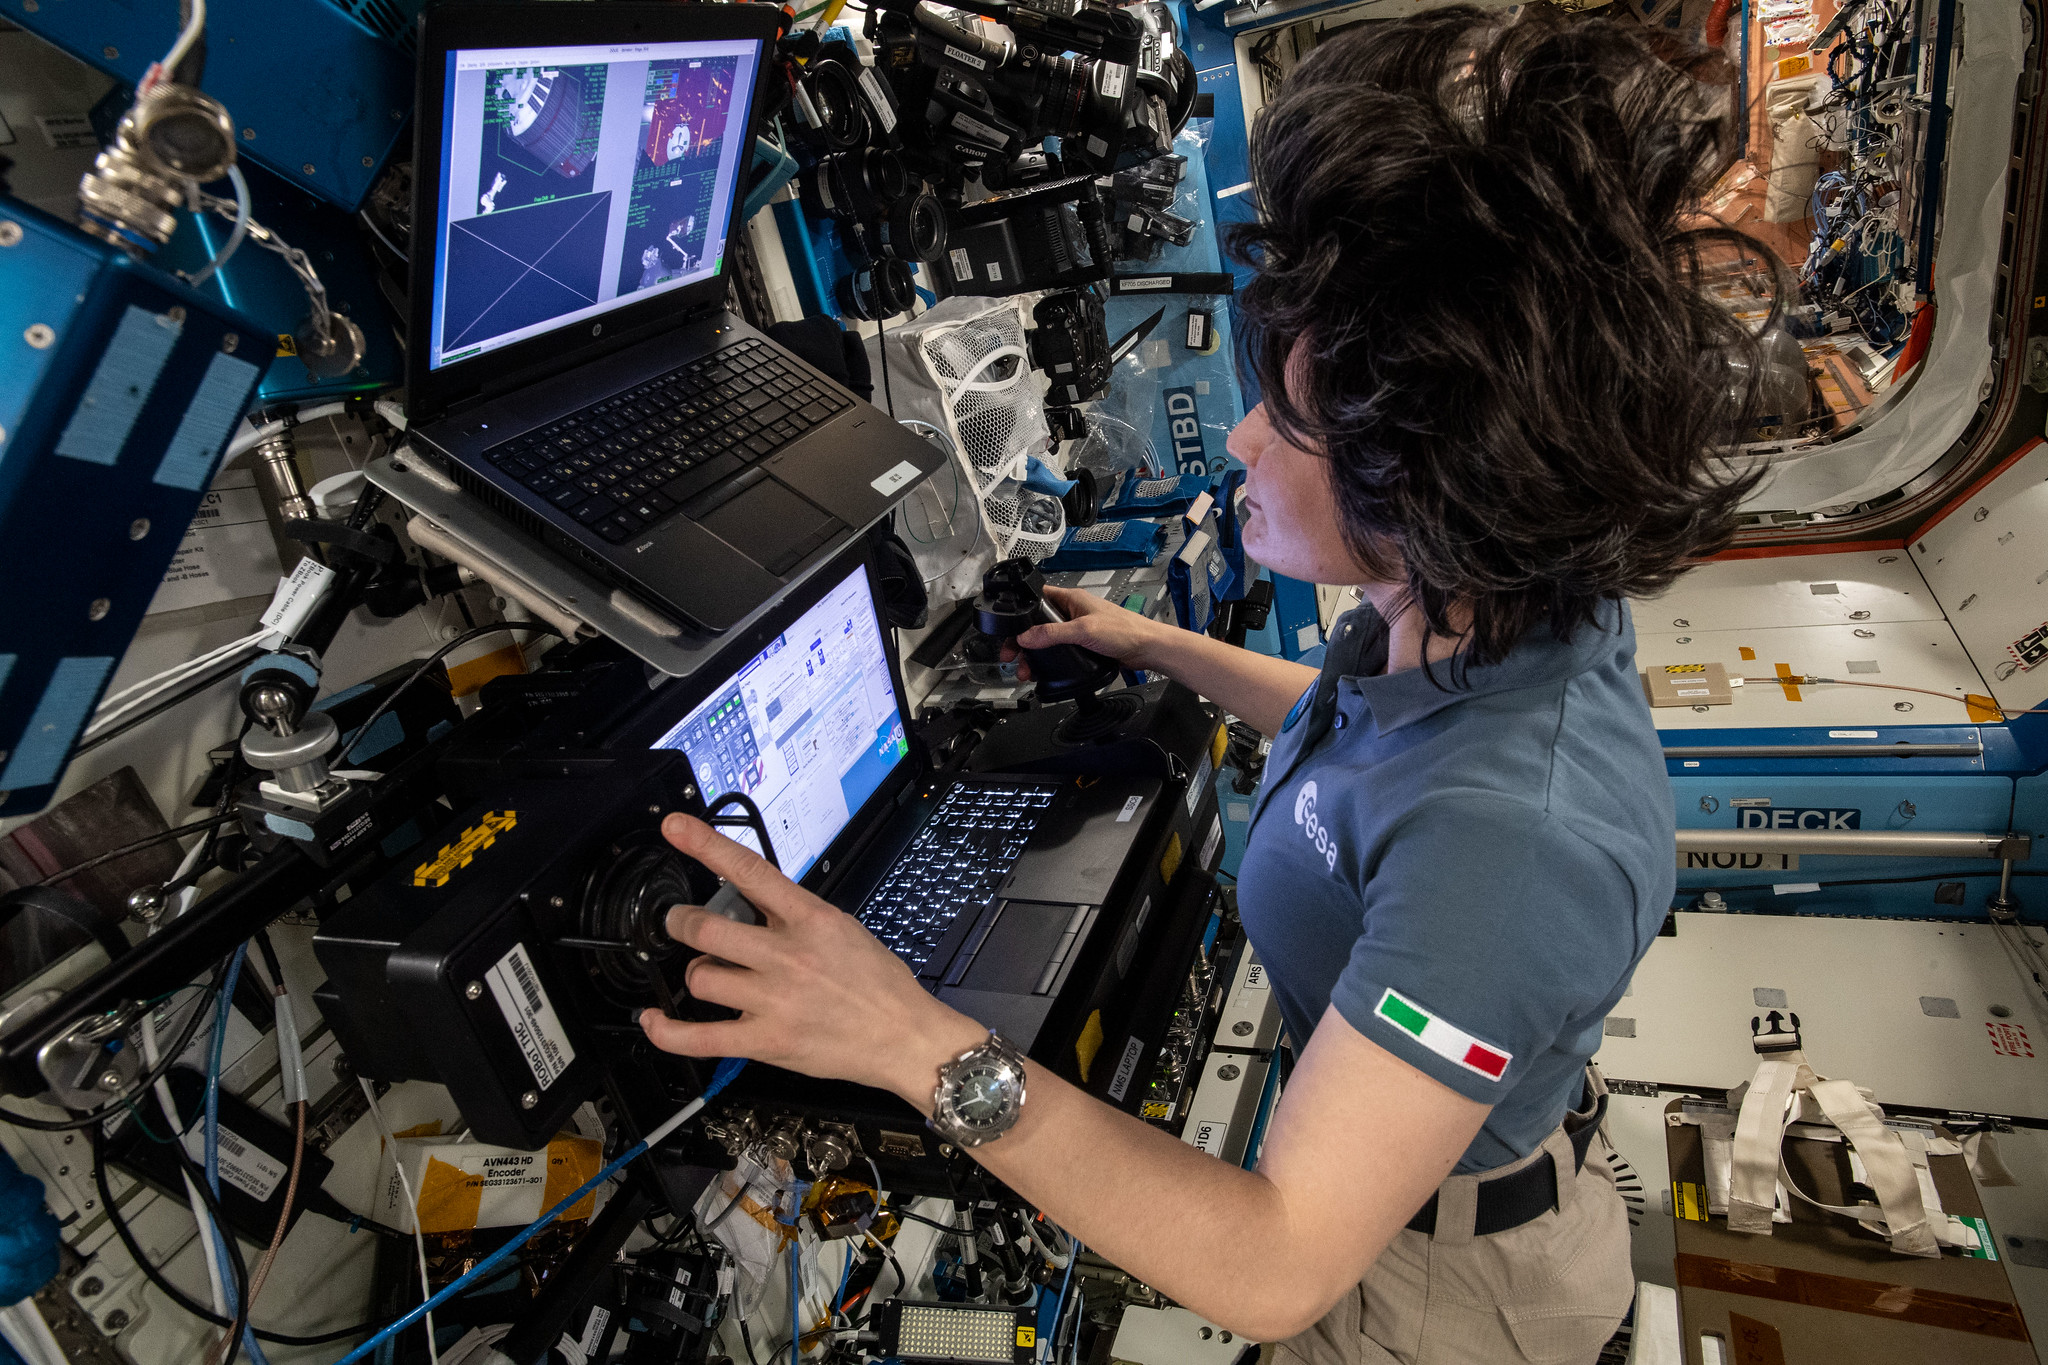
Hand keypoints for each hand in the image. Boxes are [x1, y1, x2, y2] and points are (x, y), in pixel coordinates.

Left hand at [637, 813, 984, 1104]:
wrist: (903, 1036)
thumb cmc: (878, 984)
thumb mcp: (842, 927)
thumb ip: (796, 914)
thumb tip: (752, 901)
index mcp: (810, 919)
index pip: (749, 871)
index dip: (706, 845)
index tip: (676, 827)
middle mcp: (787, 956)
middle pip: (707, 928)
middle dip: (682, 922)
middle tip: (680, 921)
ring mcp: (773, 1000)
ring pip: (701, 978)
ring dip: (696, 973)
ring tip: (708, 975)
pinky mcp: (765, 1041)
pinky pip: (700, 1038)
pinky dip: (667, 1031)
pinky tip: (654, 1021)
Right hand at [1003, 584, 1167, 678]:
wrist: (1147, 649)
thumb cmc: (1125, 631)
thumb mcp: (1084, 630)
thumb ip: (1053, 633)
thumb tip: (1026, 637)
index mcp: (1071, 599)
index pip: (1037, 599)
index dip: (1021, 612)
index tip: (1009, 630)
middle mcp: (1073, 612)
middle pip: (1038, 624)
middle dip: (1023, 641)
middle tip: (1012, 656)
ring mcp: (1078, 629)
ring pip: (1047, 640)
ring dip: (1034, 654)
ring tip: (1026, 670)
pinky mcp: (1083, 644)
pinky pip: (1059, 651)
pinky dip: (1049, 660)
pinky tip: (1042, 671)